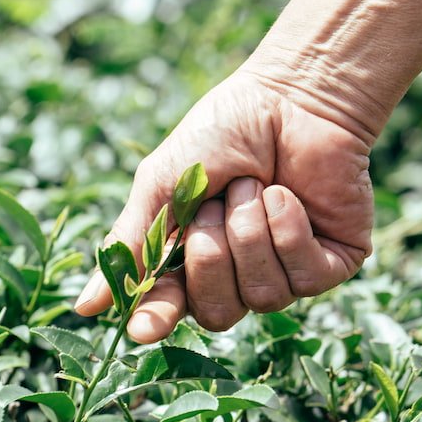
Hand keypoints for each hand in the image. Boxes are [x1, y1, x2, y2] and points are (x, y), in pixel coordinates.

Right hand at [75, 66, 373, 341]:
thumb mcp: (166, 182)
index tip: (145, 326)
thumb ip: (132, 242)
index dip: (158, 318)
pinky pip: (305, 277)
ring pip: (263, 296)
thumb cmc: (226, 131)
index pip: (173, 308)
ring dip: (250, 232)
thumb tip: (87, 308)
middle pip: (219, 313)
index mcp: (195, 259)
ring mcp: (290, 273)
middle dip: (211, 254)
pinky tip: (286, 195)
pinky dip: (287, 229)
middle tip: (217, 203)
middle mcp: (242, 275)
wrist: (291, 95)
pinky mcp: (334, 263)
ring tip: (256, 187)